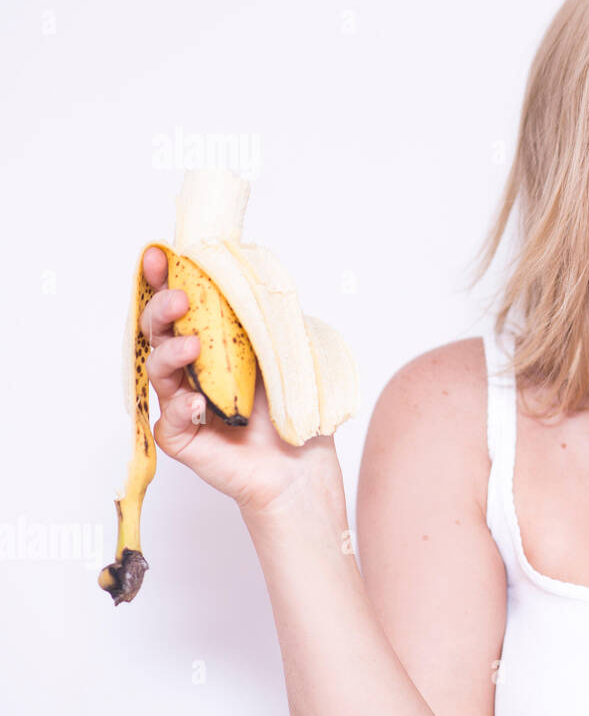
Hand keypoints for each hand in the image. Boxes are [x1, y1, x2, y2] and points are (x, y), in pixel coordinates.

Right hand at [139, 245, 341, 515]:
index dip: (164, 279)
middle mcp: (192, 368)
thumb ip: (262, 316)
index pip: (182, 306)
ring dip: (170, 352)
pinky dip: (183, 404)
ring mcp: (182, 400)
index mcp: (213, 341)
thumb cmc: (294, 406)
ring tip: (192, 347)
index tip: (158, 255)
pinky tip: (201, 402)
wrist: (303, 460)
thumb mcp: (284, 348)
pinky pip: (169, 414)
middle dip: (161, 309)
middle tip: (179, 299)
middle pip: (158, 331)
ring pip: (157, 368)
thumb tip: (246, 274)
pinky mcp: (180, 435)